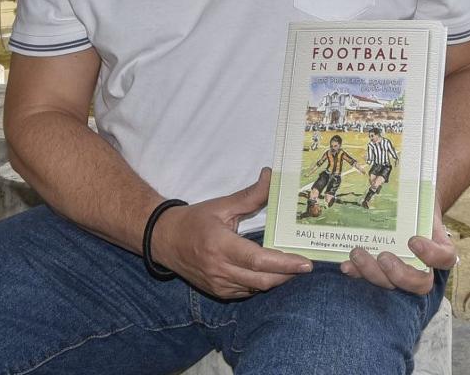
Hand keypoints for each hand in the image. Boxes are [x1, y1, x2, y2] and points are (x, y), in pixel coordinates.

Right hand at [152, 167, 312, 298]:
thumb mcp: (222, 205)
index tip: (305, 263)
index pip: (258, 260)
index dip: (284, 263)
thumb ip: (250, 195)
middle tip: (305, 265)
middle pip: (262, 280)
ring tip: (292, 268)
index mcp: (220, 245)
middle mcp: (219, 269)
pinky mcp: (218, 293)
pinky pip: (247, 292)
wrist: (164, 240)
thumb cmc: (194, 220)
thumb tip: (271, 177)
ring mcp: (218, 285)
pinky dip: (261, 284)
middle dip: (287, 275)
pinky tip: (269, 273)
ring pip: (256, 289)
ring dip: (276, 280)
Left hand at [339, 205, 454, 294]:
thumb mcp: (424, 197)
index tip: (413, 240)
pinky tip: (346, 266)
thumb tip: (407, 179)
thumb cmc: (419, 201)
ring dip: (372, 273)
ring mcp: (402, 272)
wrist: (408, 204)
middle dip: (399, 274)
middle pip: (419, 283)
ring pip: (393, 285)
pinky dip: (358, 273)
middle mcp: (424, 267)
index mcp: (440, 248)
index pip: (444, 258)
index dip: (431, 256)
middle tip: (383, 256)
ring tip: (356, 254)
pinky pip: (371, 278)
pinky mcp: (381, 271)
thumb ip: (420, 197)